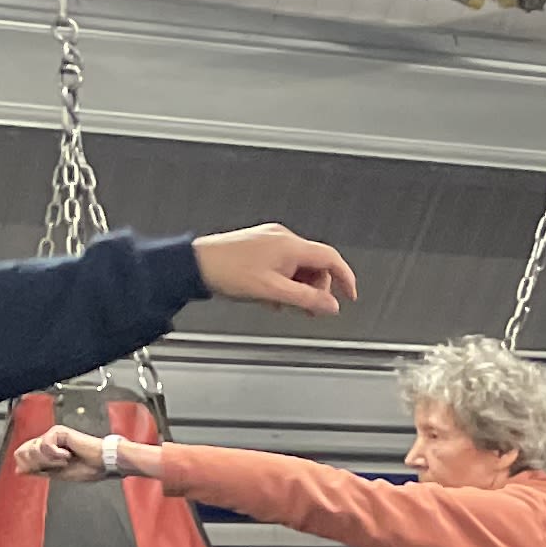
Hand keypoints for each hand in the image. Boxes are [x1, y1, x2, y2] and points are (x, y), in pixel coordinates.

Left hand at [14, 425, 135, 480]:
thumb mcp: (56, 474)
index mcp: (46, 451)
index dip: (26, 465)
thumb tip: (19, 469)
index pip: (20, 454)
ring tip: (65, 460)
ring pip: (33, 449)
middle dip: (38, 464)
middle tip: (56, 466)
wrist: (102, 463)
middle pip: (23, 452)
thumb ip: (37, 470)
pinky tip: (69, 454)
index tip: (42, 471)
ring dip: (50, 460)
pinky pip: (45, 445)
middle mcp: (47, 441)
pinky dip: (57, 455)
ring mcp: (52, 436)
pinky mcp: (58, 431)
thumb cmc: (87, 468)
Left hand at [191, 224, 358, 316]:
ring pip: (298, 265)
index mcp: (290, 245)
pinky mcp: (258, 244)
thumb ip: (307, 300)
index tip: (349, 295)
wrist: (195, 264)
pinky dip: (285, 280)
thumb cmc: (226, 271)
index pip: (331, 258)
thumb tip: (331, 306)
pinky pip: (283, 262)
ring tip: (286, 303)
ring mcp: (269, 239)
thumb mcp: (273, 292)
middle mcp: (282, 238)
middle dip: (316, 288)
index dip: (346, 278)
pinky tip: (272, 295)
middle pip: (315, 264)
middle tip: (309, 309)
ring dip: (298, 286)